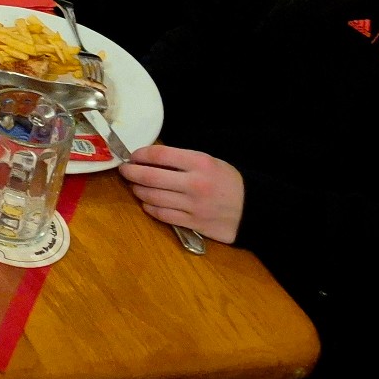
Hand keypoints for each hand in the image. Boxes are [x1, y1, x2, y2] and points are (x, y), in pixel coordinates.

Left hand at [119, 145, 243, 243]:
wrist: (253, 210)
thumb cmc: (229, 182)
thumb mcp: (210, 162)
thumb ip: (183, 160)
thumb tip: (151, 158)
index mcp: (199, 162)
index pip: (160, 155)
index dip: (140, 154)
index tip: (133, 155)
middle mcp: (194, 184)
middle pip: (150, 177)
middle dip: (131, 172)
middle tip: (124, 170)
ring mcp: (192, 206)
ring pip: (152, 197)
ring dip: (138, 190)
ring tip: (135, 186)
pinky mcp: (192, 223)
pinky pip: (162, 215)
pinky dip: (149, 207)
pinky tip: (147, 202)